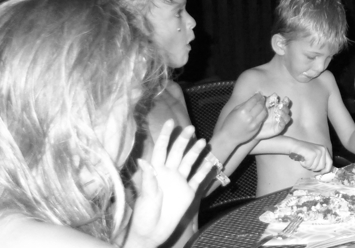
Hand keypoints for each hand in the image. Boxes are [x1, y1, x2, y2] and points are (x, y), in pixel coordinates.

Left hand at [127, 120, 212, 247]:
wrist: (153, 232)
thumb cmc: (144, 215)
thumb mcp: (146, 197)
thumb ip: (148, 179)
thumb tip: (143, 160)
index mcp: (156, 172)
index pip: (161, 149)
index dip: (165, 136)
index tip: (170, 122)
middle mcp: (168, 174)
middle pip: (177, 152)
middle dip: (183, 140)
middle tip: (191, 128)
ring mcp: (179, 182)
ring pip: (189, 162)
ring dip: (195, 152)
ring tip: (203, 142)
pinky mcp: (188, 192)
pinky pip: (198, 178)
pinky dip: (204, 170)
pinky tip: (211, 162)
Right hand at [219, 92, 268, 144]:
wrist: (228, 137)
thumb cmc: (229, 123)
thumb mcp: (234, 110)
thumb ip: (244, 104)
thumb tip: (253, 98)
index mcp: (243, 111)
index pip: (254, 100)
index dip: (258, 96)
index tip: (259, 94)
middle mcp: (249, 117)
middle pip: (260, 105)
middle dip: (262, 100)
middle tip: (262, 98)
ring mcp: (254, 124)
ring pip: (264, 112)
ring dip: (264, 107)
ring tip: (263, 105)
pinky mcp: (257, 129)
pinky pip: (262, 119)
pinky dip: (263, 115)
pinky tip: (261, 112)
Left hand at [257, 95, 290, 139]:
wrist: (254, 126)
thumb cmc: (259, 115)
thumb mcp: (263, 107)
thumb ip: (268, 101)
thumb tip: (275, 94)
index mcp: (278, 108)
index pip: (285, 104)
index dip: (286, 101)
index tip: (285, 98)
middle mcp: (281, 114)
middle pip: (287, 110)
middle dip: (285, 107)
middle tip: (281, 105)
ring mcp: (280, 121)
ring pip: (287, 118)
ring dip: (284, 114)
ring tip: (279, 111)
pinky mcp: (278, 128)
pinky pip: (283, 125)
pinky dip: (283, 121)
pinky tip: (279, 118)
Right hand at [291, 141, 332, 172]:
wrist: (294, 145)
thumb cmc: (303, 152)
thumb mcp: (315, 155)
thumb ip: (320, 161)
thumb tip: (324, 172)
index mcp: (325, 150)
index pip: (330, 162)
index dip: (326, 170)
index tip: (321, 173)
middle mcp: (323, 150)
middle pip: (321, 166)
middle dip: (314, 168)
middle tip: (308, 162)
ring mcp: (318, 151)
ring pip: (315, 167)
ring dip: (308, 166)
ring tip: (305, 159)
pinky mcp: (312, 154)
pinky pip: (309, 165)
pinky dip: (304, 164)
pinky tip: (302, 159)